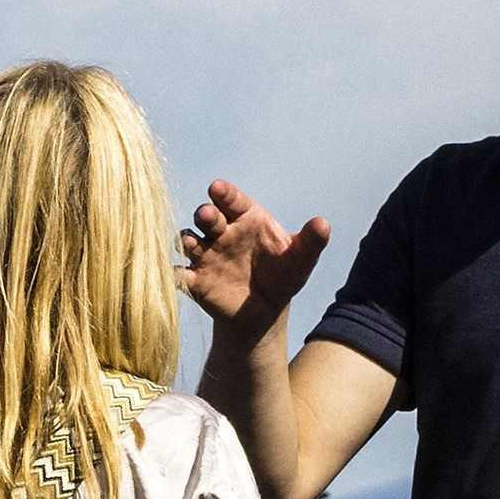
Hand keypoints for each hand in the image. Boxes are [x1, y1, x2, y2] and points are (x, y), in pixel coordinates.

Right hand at [183, 182, 331, 332]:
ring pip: (188, 240)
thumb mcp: (300, 259)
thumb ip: (311, 241)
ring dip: (187, 240)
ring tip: (191, 244)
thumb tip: (323, 224)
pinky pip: (179, 274)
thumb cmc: (283, 275)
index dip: (224, 193)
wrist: (266, 310)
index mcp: (245, 218)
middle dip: (205, 214)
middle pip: (207, 216)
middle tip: (208, 216)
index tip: (218, 188)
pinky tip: (177, 275)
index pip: (231, 199)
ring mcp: (205, 254)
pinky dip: (175, 274)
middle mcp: (221, 231)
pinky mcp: (195, 279)